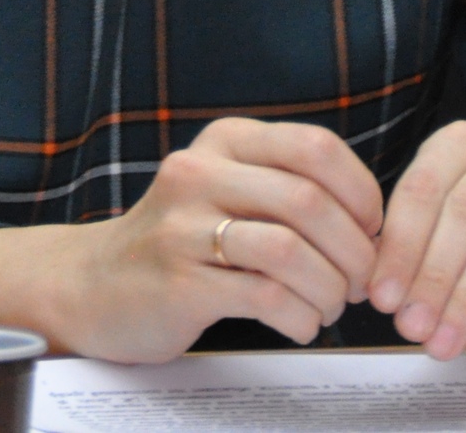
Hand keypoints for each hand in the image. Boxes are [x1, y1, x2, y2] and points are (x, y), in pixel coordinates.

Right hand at [0, 117, 382, 359]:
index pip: (316, 147)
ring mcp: (183, 226)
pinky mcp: (178, 281)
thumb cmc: (179, 242)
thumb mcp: (226, 189)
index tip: (373, 232)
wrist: (90, 286)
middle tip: (361, 283)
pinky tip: (300, 324)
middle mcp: (199, 171)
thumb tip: (375, 225)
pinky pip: (264, 296)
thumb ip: (287, 189)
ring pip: (290, 249)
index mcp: (224, 140)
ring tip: (329, 307)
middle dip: (354, 251)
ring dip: (329, 288)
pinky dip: (299, 317)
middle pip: (309, 200)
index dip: (362, 193)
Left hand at [367, 120, 465, 361]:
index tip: (381, 299)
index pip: (424, 186)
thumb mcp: (437, 250)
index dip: (398, 247)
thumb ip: (407, 256)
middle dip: (431, 275)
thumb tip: (379, 291)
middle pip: (463, 208)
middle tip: (410, 326)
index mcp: (464, 142)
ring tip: (442, 342)